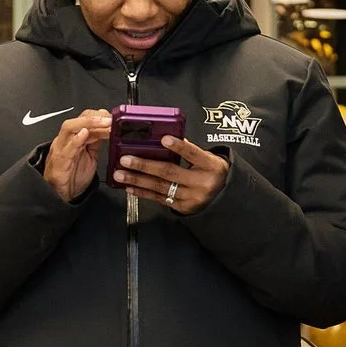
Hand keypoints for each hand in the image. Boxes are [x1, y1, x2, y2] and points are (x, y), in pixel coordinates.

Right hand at [39, 111, 112, 200]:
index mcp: (73, 138)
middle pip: (77, 120)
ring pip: (70, 128)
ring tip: (103, 122)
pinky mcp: (59, 162)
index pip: (84, 119)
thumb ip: (96, 142)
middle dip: (95, 117)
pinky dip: (76, 140)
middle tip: (111, 119)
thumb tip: (108, 130)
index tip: (114, 118)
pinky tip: (84, 134)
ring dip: (88, 123)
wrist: (62, 194)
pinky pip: (66, 148)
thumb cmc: (73, 176)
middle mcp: (66, 140)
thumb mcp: (90, 156)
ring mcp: (61, 149)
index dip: (99, 116)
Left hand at [113, 135, 231, 215]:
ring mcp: (191, 197)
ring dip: (138, 180)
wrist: (225, 198)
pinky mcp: (183, 208)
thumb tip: (166, 140)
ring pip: (161, 187)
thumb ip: (191, 152)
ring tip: (120, 174)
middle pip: (170, 172)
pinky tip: (130, 187)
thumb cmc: (213, 173)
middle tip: (126, 159)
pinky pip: (160, 199)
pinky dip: (143, 193)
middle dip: (145, 165)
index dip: (179, 147)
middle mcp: (201, 183)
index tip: (163, 138)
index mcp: (210, 166)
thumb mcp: (209, 159)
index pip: (193, 154)